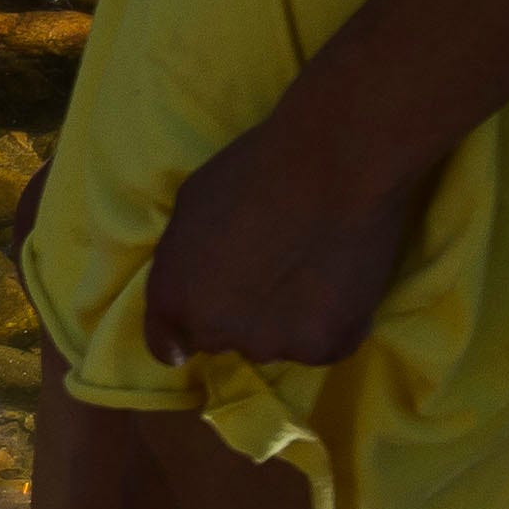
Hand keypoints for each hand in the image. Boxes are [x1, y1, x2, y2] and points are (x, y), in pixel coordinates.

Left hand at [137, 110, 424, 369]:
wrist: (335, 162)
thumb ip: (181, 261)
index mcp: (175, 299)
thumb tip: (188, 298)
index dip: (189, 326)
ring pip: (276, 342)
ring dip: (286, 319)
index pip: (168, 344)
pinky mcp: (327, 346)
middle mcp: (217, 333)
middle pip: (224, 339)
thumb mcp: (189, 208)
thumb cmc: (255, 169)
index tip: (212, 310)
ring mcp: (274, 345)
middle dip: (239, 314)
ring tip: (311, 267)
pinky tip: (340, 280)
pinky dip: (331, 321)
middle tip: (273, 267)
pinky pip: (324, 343)